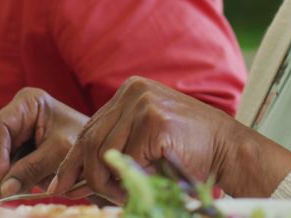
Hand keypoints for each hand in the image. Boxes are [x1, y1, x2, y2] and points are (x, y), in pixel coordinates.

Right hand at [0, 88, 88, 197]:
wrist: (95, 152)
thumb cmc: (83, 143)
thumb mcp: (59, 153)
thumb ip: (31, 168)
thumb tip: (2, 188)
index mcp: (27, 102)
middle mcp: (15, 115)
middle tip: (10, 190)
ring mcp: (12, 133)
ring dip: (6, 177)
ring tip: (32, 184)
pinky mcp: (14, 150)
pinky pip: (1, 169)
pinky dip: (13, 179)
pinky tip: (32, 183)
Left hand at [50, 77, 290, 201]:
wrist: (231, 150)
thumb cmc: (189, 151)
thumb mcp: (146, 140)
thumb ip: (118, 145)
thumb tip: (76, 174)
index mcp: (130, 91)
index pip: (88, 128)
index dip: (72, 160)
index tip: (59, 185)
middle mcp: (134, 91)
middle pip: (89, 139)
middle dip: (89, 176)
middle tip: (99, 197)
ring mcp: (144, 103)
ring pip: (102, 152)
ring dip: (110, 182)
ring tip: (127, 193)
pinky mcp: (155, 121)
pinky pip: (126, 160)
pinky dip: (131, 179)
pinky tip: (145, 183)